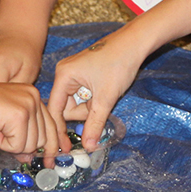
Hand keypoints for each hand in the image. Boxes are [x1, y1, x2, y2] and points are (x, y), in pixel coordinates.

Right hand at [0, 79, 67, 159]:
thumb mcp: (3, 126)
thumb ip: (21, 138)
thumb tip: (31, 157)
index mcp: (32, 96)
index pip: (52, 126)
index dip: (52, 145)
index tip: (50, 160)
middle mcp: (34, 97)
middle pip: (44, 139)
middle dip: (23, 146)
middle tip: (1, 135)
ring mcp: (28, 105)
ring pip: (32, 145)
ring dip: (11, 145)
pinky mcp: (19, 115)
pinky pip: (18, 146)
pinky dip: (3, 144)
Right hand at [47, 34, 142, 150]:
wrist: (135, 43)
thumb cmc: (119, 64)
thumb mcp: (106, 98)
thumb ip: (95, 124)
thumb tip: (88, 147)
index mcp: (63, 76)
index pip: (55, 110)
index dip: (60, 130)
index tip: (66, 149)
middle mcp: (64, 73)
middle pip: (67, 107)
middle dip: (85, 113)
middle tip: (102, 105)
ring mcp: (74, 73)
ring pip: (78, 103)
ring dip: (92, 107)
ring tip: (107, 94)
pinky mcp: (84, 73)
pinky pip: (84, 95)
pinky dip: (95, 100)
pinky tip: (106, 91)